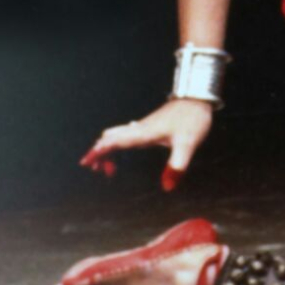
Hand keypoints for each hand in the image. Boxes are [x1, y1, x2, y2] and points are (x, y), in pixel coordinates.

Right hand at [79, 99, 214, 190]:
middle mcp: (140, 129)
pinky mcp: (148, 126)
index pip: (115, 142)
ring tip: (107, 168)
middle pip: (110, 138)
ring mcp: (143, 127)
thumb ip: (177, 165)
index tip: (86, 162)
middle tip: (95, 169)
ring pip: (116, 136)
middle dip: (99, 153)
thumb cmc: (192, 118)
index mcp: (144, 133)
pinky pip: (125, 134)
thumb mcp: (188, 143)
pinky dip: (117, 144)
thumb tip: (167, 187)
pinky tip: (121, 149)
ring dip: (107, 149)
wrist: (198, 97)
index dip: (100, 152)